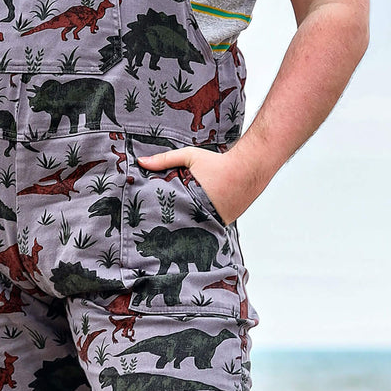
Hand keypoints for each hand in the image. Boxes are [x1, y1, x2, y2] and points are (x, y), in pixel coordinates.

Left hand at [137, 146, 257, 225]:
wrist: (249, 168)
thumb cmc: (217, 162)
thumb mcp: (188, 157)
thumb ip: (164, 159)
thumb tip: (140, 162)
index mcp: (193, 200)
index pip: (171, 214)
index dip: (160, 219)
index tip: (147, 224)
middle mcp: (207, 215)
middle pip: (183, 224)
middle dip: (171, 226)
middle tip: (155, 233)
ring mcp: (218, 221)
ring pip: (196, 227)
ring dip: (187, 226)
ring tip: (172, 231)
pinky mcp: (226, 222)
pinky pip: (209, 226)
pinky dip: (201, 223)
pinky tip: (193, 223)